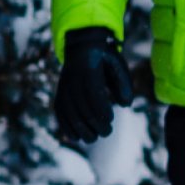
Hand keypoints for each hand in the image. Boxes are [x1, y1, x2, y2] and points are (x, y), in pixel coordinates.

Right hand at [54, 27, 135, 144]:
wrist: (81, 47)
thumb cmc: (104, 58)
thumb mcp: (117, 64)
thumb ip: (124, 83)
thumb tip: (125, 105)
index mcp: (88, 69)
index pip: (93, 94)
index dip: (101, 110)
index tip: (111, 119)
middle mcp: (73, 79)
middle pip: (82, 108)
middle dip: (95, 124)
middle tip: (107, 132)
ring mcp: (63, 88)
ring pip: (69, 113)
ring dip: (81, 130)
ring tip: (94, 137)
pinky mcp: (59, 94)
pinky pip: (60, 113)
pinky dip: (66, 127)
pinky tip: (75, 137)